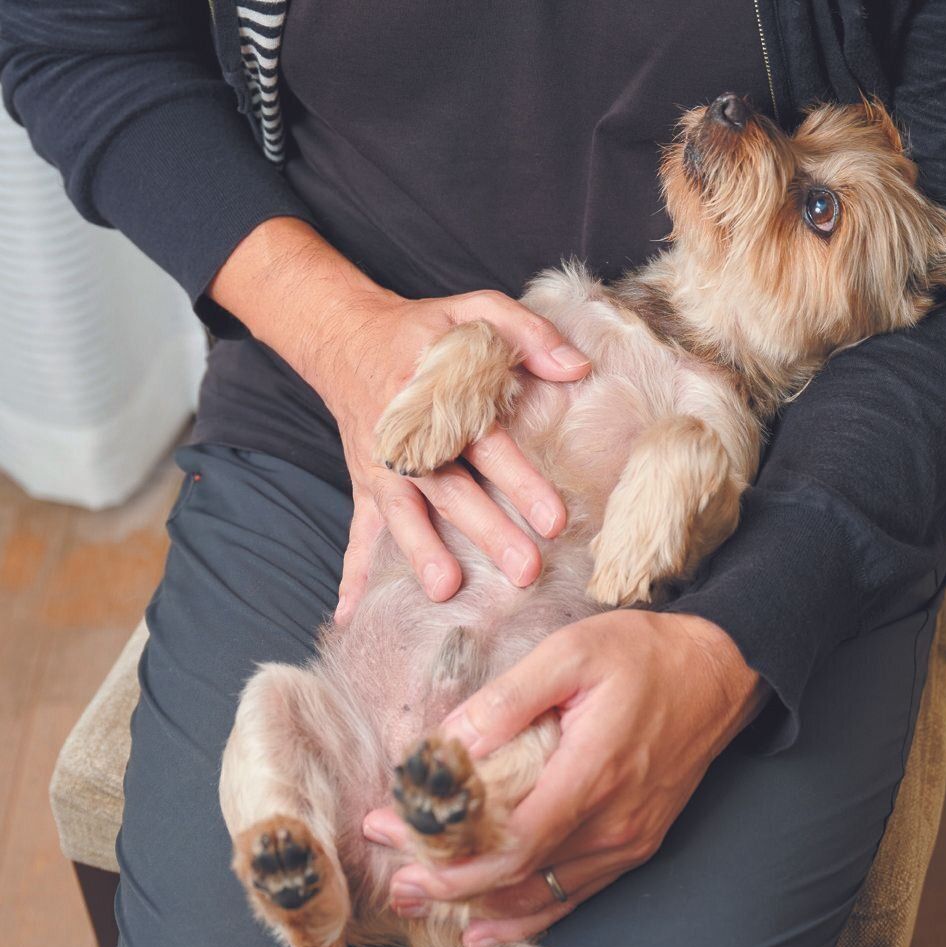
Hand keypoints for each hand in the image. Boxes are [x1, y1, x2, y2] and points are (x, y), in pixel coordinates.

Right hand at [208, 218, 590, 621]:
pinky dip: (352, 572)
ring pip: (405, 514)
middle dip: (487, 531)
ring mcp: (381, 466)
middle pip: (451, 489)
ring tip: (447, 589)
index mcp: (441, 398)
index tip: (555, 520)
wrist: (346, 337)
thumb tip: (578, 369)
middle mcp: (409, 438)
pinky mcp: (365, 486)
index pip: (489, 444)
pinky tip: (351, 614)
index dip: (521, 482)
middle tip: (523, 569)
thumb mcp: (475, 311)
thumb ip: (528, 334)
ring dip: (423, 552)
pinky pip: (358, 531)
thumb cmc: (424, 332)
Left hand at [363, 610, 764, 946]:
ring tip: (420, 899)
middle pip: (515, 876)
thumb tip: (446, 744)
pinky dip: (527, 913)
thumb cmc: (644, 654)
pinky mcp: (636, 844)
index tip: (391, 836)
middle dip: (444, 882)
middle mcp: (611, 824)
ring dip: (478, 902)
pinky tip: (488, 922)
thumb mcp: (571, 653)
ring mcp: (627, 841)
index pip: (508, 845)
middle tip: (392, 878)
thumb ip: (507, 700)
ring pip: (542, 896)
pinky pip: (573, 893)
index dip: (445, 856)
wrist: (720, 672)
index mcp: (591, 773)